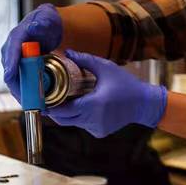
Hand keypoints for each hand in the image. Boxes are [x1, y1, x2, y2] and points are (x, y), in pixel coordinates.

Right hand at [1, 4, 61, 100]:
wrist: (47, 29)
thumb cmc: (46, 23)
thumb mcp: (45, 19)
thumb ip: (41, 23)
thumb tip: (34, 28)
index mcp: (16, 37)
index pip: (11, 52)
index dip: (11, 64)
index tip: (10, 76)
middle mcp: (11, 51)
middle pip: (10, 72)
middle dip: (18, 87)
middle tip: (27, 99)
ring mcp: (14, 62)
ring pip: (14, 81)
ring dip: (22, 94)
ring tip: (32, 105)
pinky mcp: (19, 70)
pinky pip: (20, 84)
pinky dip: (26, 94)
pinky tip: (34, 103)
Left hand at [47, 50, 167, 137]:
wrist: (143, 104)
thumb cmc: (126, 85)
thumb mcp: (106, 68)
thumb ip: (85, 60)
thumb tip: (67, 52)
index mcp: (93, 104)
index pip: (63, 110)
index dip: (50, 107)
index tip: (42, 100)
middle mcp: (93, 119)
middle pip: (64, 119)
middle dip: (55, 111)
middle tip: (47, 100)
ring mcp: (96, 128)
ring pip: (73, 123)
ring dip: (68, 113)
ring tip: (66, 100)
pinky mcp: (99, 132)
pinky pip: (83, 125)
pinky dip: (80, 117)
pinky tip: (86, 107)